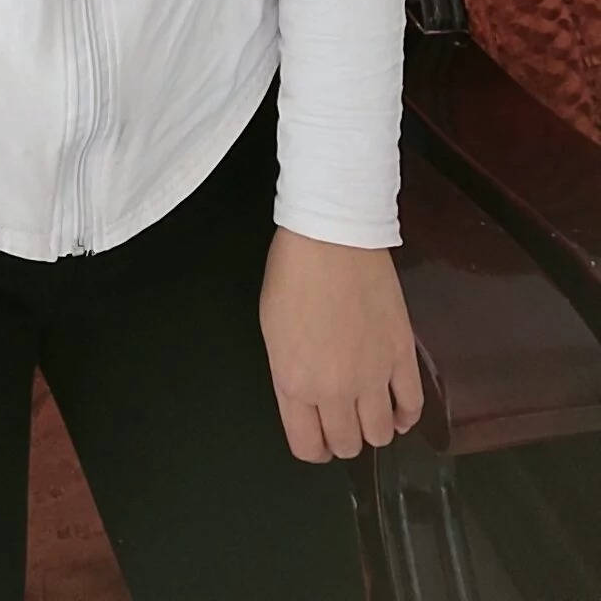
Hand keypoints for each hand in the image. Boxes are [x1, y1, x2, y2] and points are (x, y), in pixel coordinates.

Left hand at [259, 226, 423, 462]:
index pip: (308, 445)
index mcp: (294, 383)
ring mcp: (372, 376)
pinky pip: (412, 406)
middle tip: (343, 421)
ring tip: (370, 413)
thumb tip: (307, 396)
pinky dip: (406, 416)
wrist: (331, 237)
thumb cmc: (293, 273)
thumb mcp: (273, 331)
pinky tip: (398, 411)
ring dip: (374, 430)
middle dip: (343, 438)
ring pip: (380, 434)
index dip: (315, 448)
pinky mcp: (402, 356)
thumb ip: (290, 375)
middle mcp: (334, 390)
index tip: (319, 440)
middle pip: (346, 444)